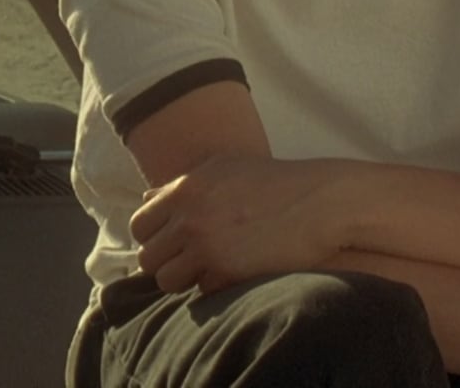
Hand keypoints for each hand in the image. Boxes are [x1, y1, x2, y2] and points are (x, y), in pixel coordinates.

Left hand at [130, 155, 358, 294]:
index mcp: (184, 189)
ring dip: (186, 279)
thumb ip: (182, 184)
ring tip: (211, 269)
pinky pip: (202, 292)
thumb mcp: (225, 168)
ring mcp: (207, 246)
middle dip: (166, 262)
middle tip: (190, 260)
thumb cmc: (275, 182)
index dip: (154, 237)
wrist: (321, 202)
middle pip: (147, 259)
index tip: (173, 242)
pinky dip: (215, 287)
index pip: (139, 225)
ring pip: (168, 281)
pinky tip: (236, 273)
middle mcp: (189, 217)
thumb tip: (148, 197)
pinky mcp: (228, 271)